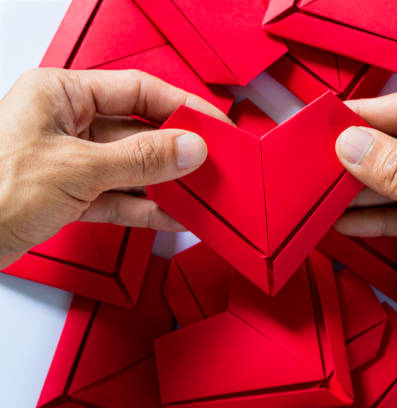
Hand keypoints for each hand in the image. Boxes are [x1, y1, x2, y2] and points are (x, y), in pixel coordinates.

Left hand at [0, 68, 230, 264]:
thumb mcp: (77, 169)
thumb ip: (140, 159)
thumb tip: (189, 148)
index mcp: (60, 94)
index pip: (137, 91)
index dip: (182, 107)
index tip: (213, 124)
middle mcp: (66, 123)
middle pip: (138, 131)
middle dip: (176, 151)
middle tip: (211, 163)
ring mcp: (68, 161)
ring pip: (130, 168)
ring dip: (164, 184)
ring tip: (198, 193)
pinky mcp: (68, 195)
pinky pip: (117, 198)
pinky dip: (144, 209)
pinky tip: (170, 215)